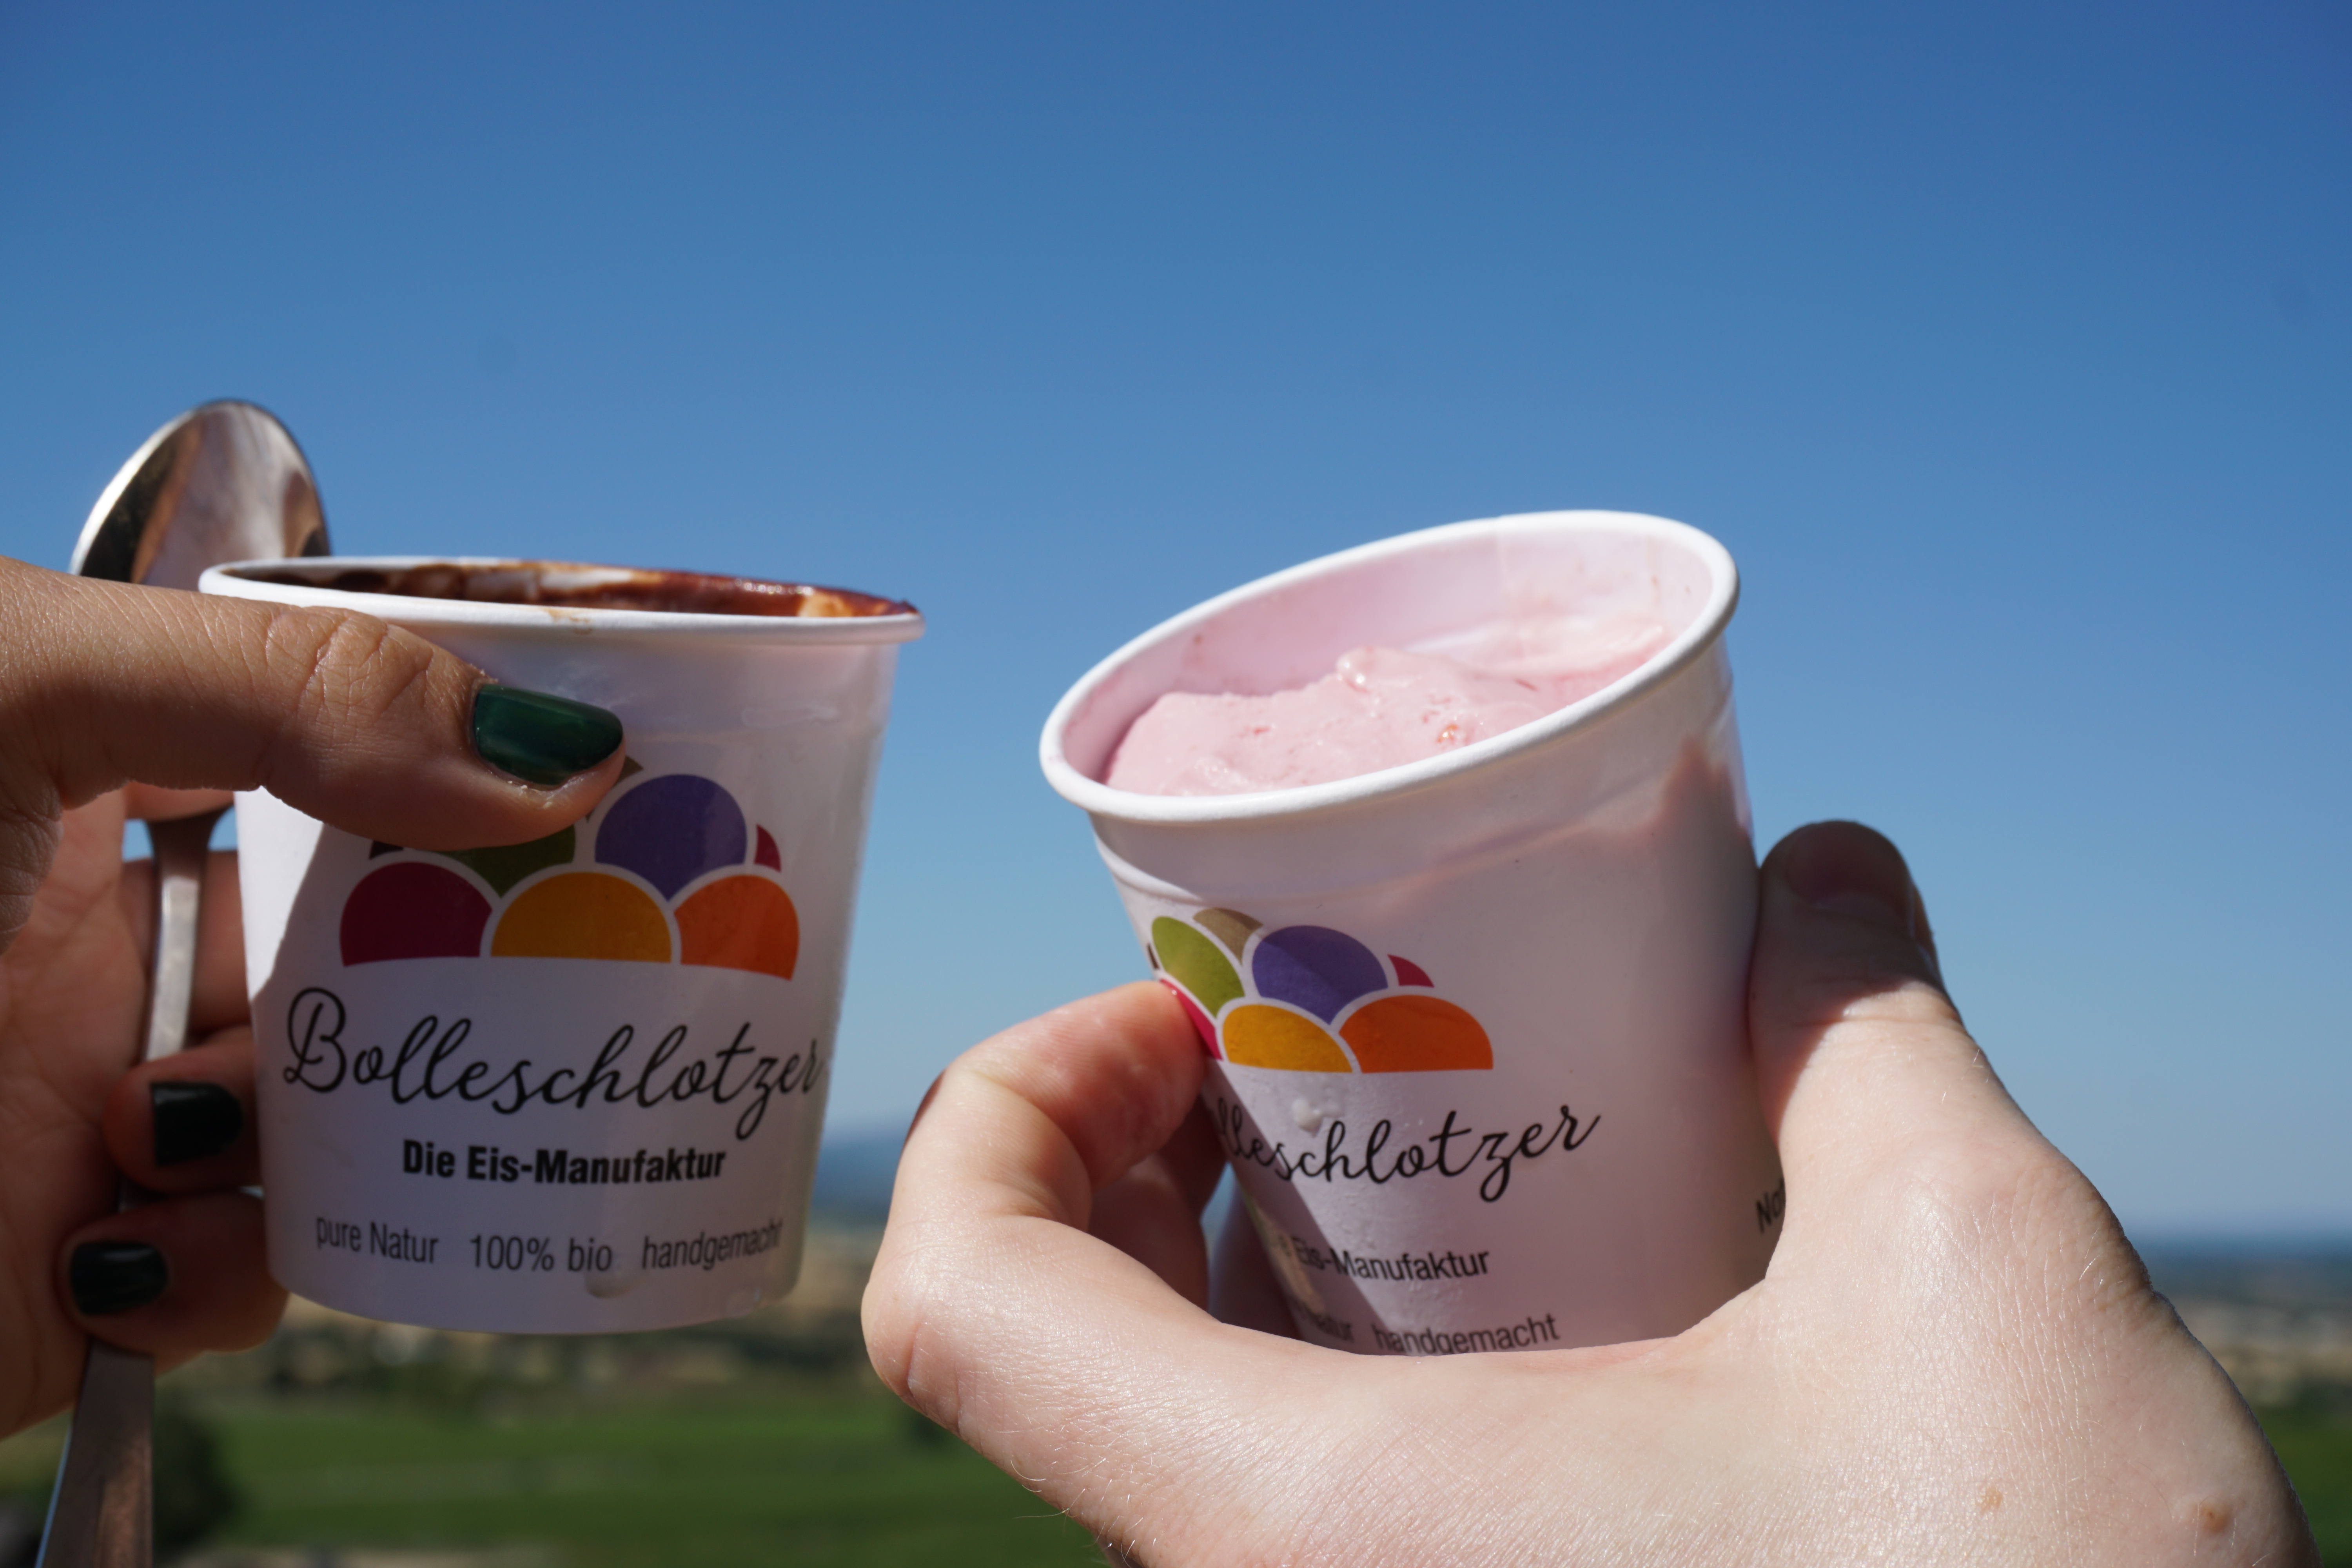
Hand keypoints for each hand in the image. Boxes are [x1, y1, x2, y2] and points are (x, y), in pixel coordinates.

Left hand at [0, 557, 623, 1435]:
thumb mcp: (21, 691)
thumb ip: (284, 690)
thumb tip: (549, 754)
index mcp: (111, 785)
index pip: (353, 766)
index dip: (479, 776)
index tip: (602, 785)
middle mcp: (124, 940)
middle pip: (379, 955)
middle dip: (468, 971)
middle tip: (564, 968)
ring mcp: (115, 1104)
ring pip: (345, 1126)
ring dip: (329, 1135)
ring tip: (208, 1116)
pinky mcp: (98, 1261)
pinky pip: (250, 1274)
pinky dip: (228, 1265)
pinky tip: (130, 1230)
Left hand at [864, 822, 2316, 1565]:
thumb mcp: (1968, 1268)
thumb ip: (1859, 1030)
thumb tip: (1823, 866)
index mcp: (1308, 1531)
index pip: (951, 1316)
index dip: (1007, 1111)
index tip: (1180, 1017)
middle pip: (1051, 1365)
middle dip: (1140, 1166)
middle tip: (1291, 1045)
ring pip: (1177, 1448)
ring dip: (1246, 1273)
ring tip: (1409, 1142)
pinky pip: (1299, 1524)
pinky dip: (1336, 1385)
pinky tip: (1508, 1300)